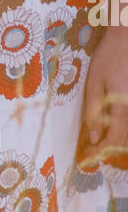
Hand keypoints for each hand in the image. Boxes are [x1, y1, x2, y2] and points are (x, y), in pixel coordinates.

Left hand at [79, 26, 127, 167]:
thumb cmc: (110, 57)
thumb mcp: (94, 84)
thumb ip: (94, 113)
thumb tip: (93, 138)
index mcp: (123, 107)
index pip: (113, 140)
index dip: (100, 152)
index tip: (88, 154)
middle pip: (125, 139)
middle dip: (108, 149)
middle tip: (92, 150)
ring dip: (116, 139)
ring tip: (100, 140)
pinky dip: (123, 126)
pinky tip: (111, 125)